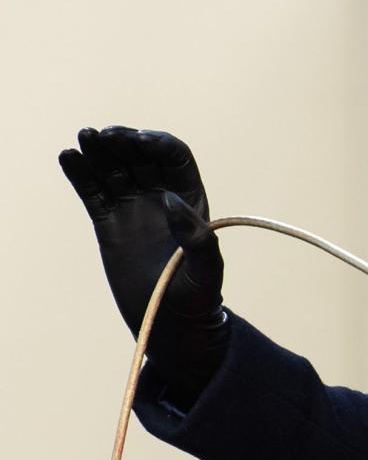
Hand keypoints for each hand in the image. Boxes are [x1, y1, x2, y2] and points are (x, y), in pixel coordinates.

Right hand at [60, 126, 228, 407]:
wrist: (172, 324)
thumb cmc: (198, 297)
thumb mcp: (207, 269)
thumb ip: (197, 237)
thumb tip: (170, 200)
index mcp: (190, 198)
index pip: (174, 157)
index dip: (158, 144)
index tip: (140, 141)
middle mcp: (161, 197)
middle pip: (140, 157)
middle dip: (124, 141)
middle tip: (105, 135)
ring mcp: (133, 209)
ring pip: (114, 170)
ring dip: (100, 151)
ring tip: (83, 138)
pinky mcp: (109, 224)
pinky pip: (94, 192)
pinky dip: (81, 174)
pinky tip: (69, 158)